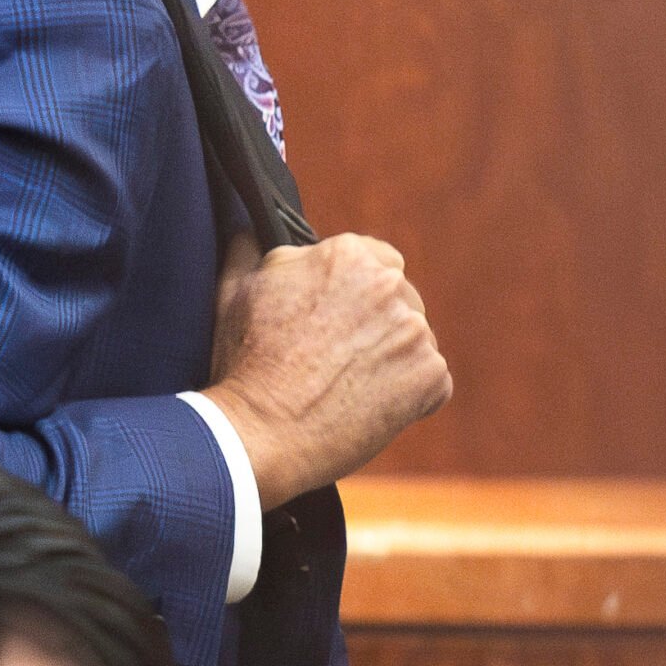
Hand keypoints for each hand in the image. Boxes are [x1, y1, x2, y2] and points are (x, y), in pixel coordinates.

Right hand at [199, 234, 450, 505]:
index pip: (377, 260)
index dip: (356, 293)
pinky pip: (431, 383)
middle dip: (377, 325)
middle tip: (337, 360)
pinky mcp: (430, 377)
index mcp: (348, 254)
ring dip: (392, 361)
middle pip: (401, 300)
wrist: (260, 434)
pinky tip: (368, 410)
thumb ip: (250, 251)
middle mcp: (389, 285)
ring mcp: (415, 332)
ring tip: (348, 389)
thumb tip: (248, 231)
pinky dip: (409, 399)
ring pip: (414, 342)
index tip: (337, 321)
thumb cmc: (244, 364)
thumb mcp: (234, 291)